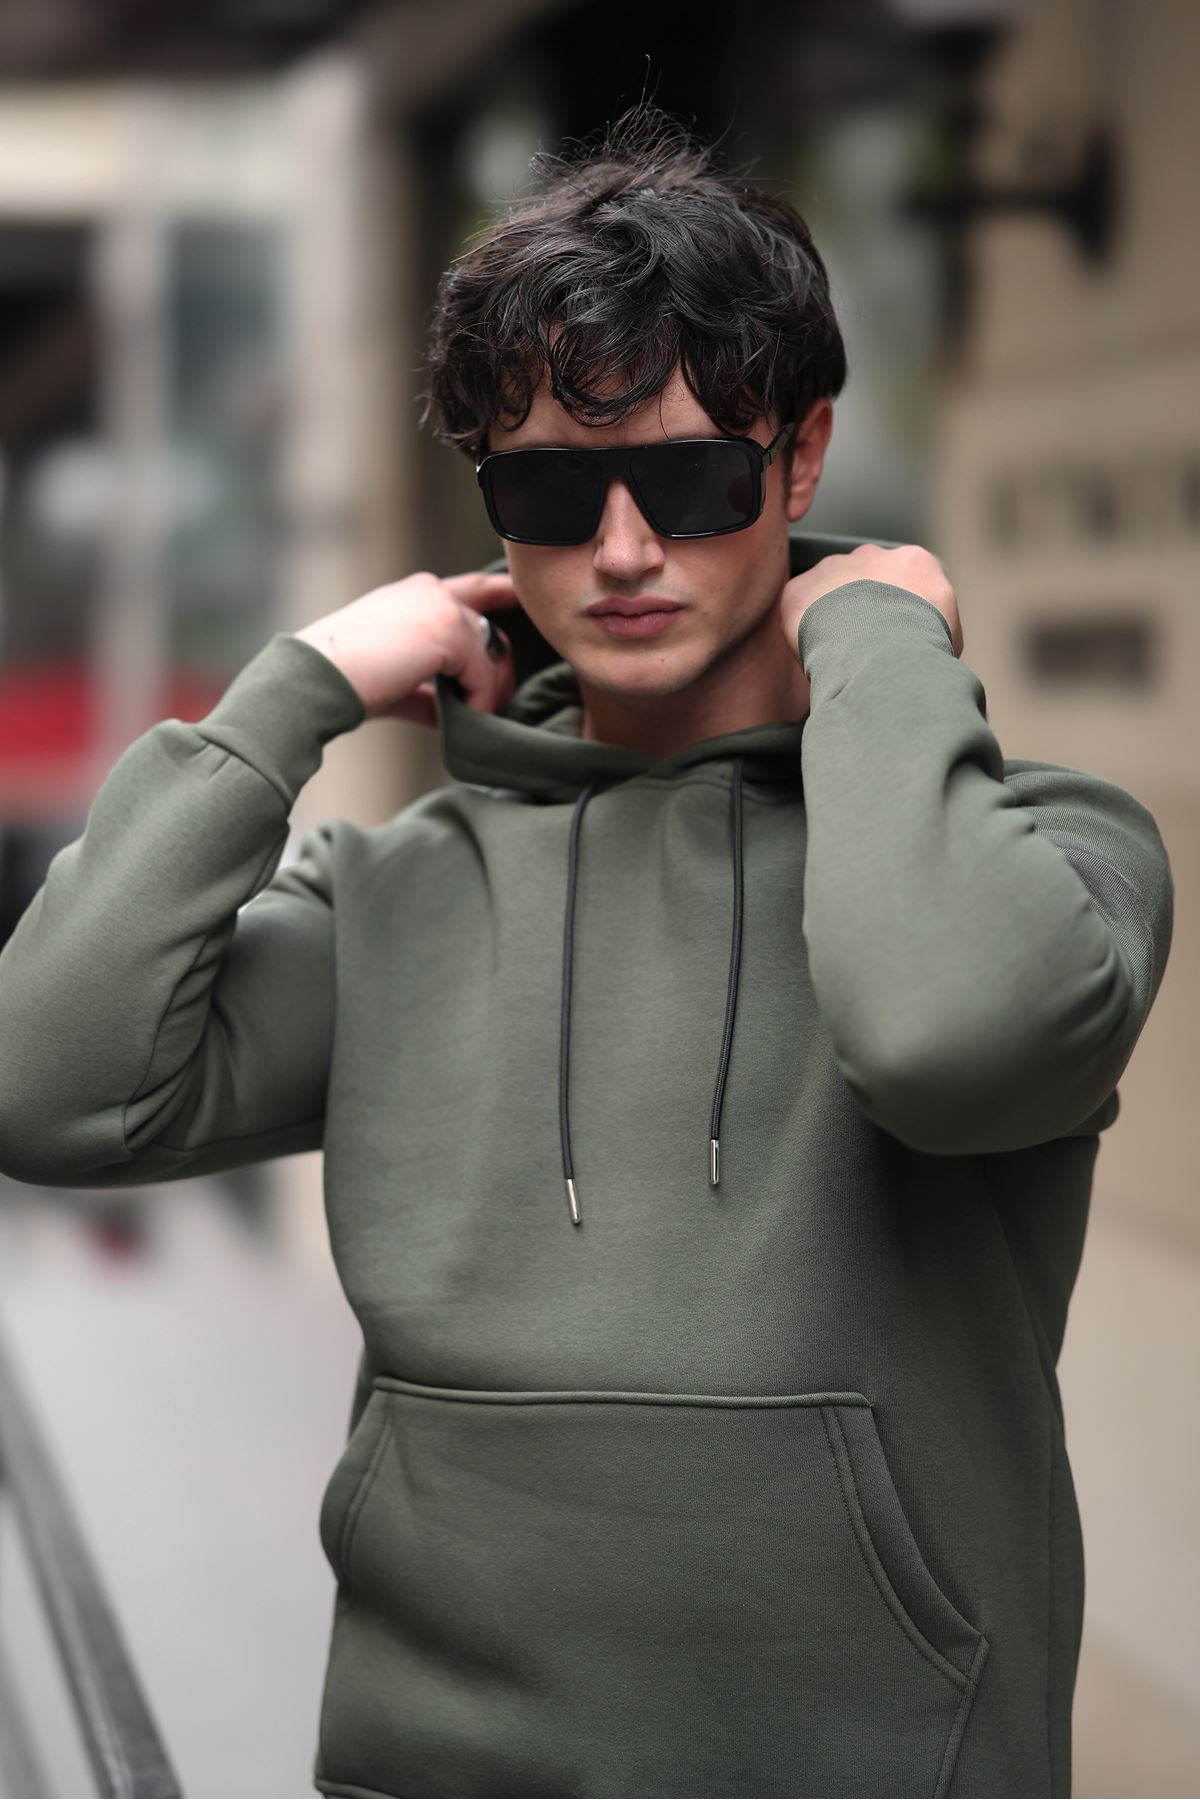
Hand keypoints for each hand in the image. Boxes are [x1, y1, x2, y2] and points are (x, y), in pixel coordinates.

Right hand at [293, 569, 521, 727]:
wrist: (315, 676)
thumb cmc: (346, 680)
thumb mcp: (399, 678)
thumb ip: (433, 687)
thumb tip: (464, 711)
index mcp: (416, 593)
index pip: (475, 589)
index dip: (504, 596)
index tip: (524, 605)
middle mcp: (433, 591)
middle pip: (492, 628)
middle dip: (499, 669)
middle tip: (487, 705)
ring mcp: (443, 607)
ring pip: (494, 652)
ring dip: (488, 690)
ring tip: (470, 716)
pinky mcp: (449, 632)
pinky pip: (484, 675)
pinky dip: (478, 702)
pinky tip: (461, 717)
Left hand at [781, 543, 963, 661]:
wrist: (885, 652)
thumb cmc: (923, 648)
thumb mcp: (951, 634)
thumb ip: (935, 625)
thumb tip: (930, 640)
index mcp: (912, 562)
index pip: (902, 580)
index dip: (897, 611)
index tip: (893, 635)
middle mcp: (870, 555)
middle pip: (862, 580)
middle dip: (860, 608)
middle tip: (862, 644)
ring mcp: (830, 569)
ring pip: (825, 592)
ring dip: (828, 617)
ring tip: (838, 652)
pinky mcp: (798, 591)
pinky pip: (796, 612)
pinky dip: (801, 633)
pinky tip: (815, 654)